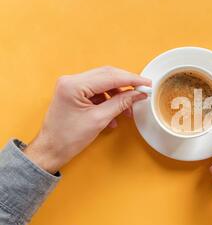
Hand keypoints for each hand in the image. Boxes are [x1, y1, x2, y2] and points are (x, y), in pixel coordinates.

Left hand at [24, 66, 150, 173]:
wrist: (51, 149)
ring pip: (103, 82)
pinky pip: (97, 90)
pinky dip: (109, 99)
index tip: (146, 84)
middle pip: (107, 75)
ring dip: (118, 94)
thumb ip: (120, 103)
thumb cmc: (68, 138)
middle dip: (126, 84)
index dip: (131, 80)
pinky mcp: (74, 92)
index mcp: (74, 85)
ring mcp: (71, 85)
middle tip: (142, 91)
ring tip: (128, 109)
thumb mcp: (99, 120)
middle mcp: (71, 80)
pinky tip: (115, 113)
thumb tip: (137, 94)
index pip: (110, 76)